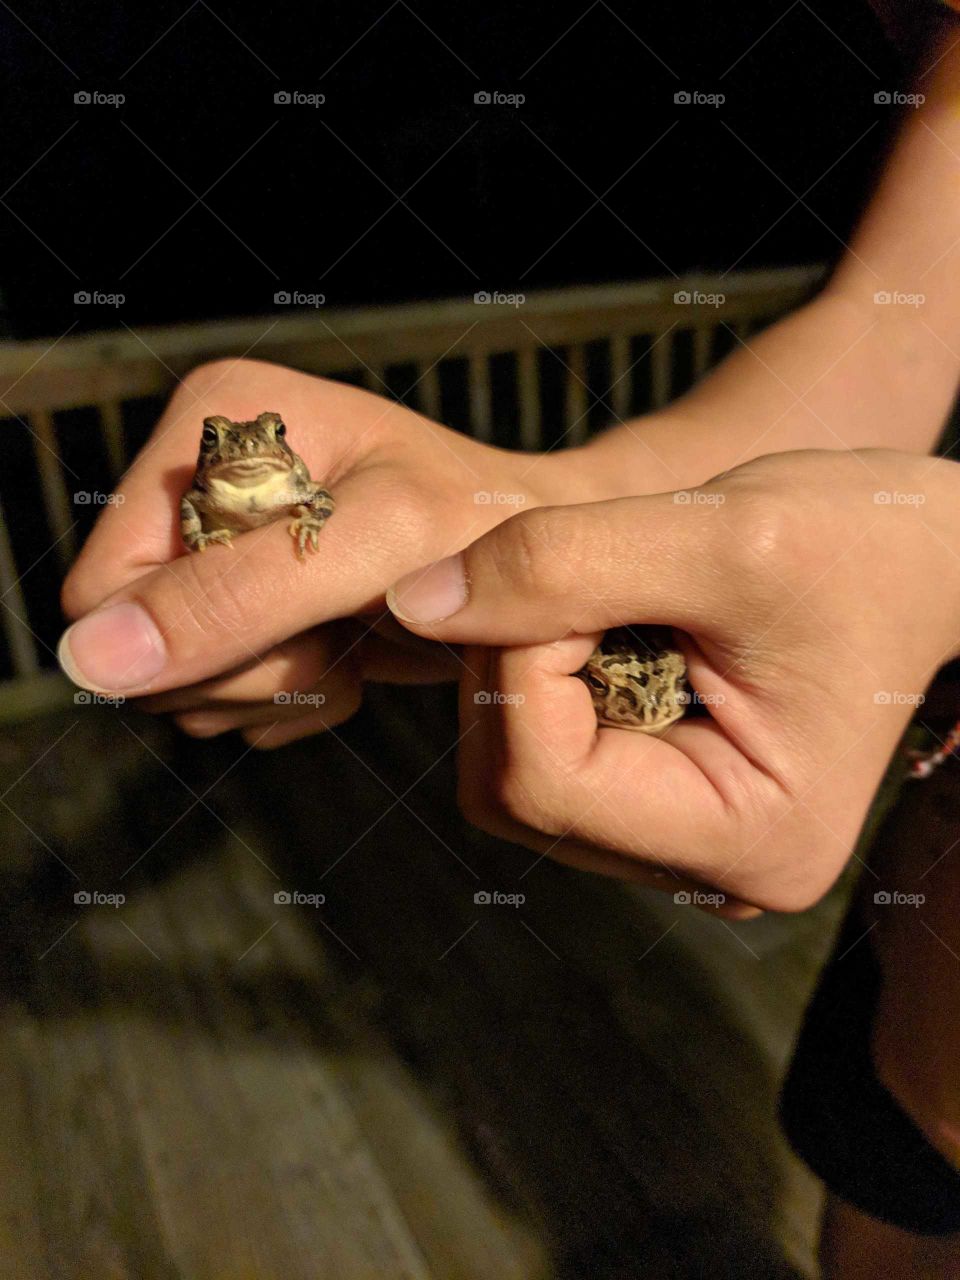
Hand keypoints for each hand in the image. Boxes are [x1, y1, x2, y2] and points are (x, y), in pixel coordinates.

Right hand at [59, 358, 592, 746]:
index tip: (298, 627)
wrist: (540, 566)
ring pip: (175, 678)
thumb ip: (235, 597)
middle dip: (242, 664)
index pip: (107, 583)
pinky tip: (347, 661)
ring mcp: (220, 545)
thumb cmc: (479, 529)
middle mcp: (200, 476)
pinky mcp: (246, 603)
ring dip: (270, 686)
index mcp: (211, 423)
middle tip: (333, 639)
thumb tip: (87, 659)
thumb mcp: (365, 549)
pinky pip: (218, 695)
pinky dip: (287, 699)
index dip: (190, 635)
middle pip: (137, 638)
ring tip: (348, 643)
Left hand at [386, 450, 959, 911]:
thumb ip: (559, 562)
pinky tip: (615, 630)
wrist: (926, 561)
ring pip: (513, 776)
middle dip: (515, 667)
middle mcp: (710, 874)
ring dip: (527, 669)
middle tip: (591, 579)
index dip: (519, 662)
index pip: (543, 778)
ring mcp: (677, 846)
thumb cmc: (862, 545)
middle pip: (512, 791)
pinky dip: (546, 680)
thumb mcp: (721, 533)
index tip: (574, 572)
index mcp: (748, 840)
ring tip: (620, 602)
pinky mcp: (656, 808)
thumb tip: (414, 604)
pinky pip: (542, 758)